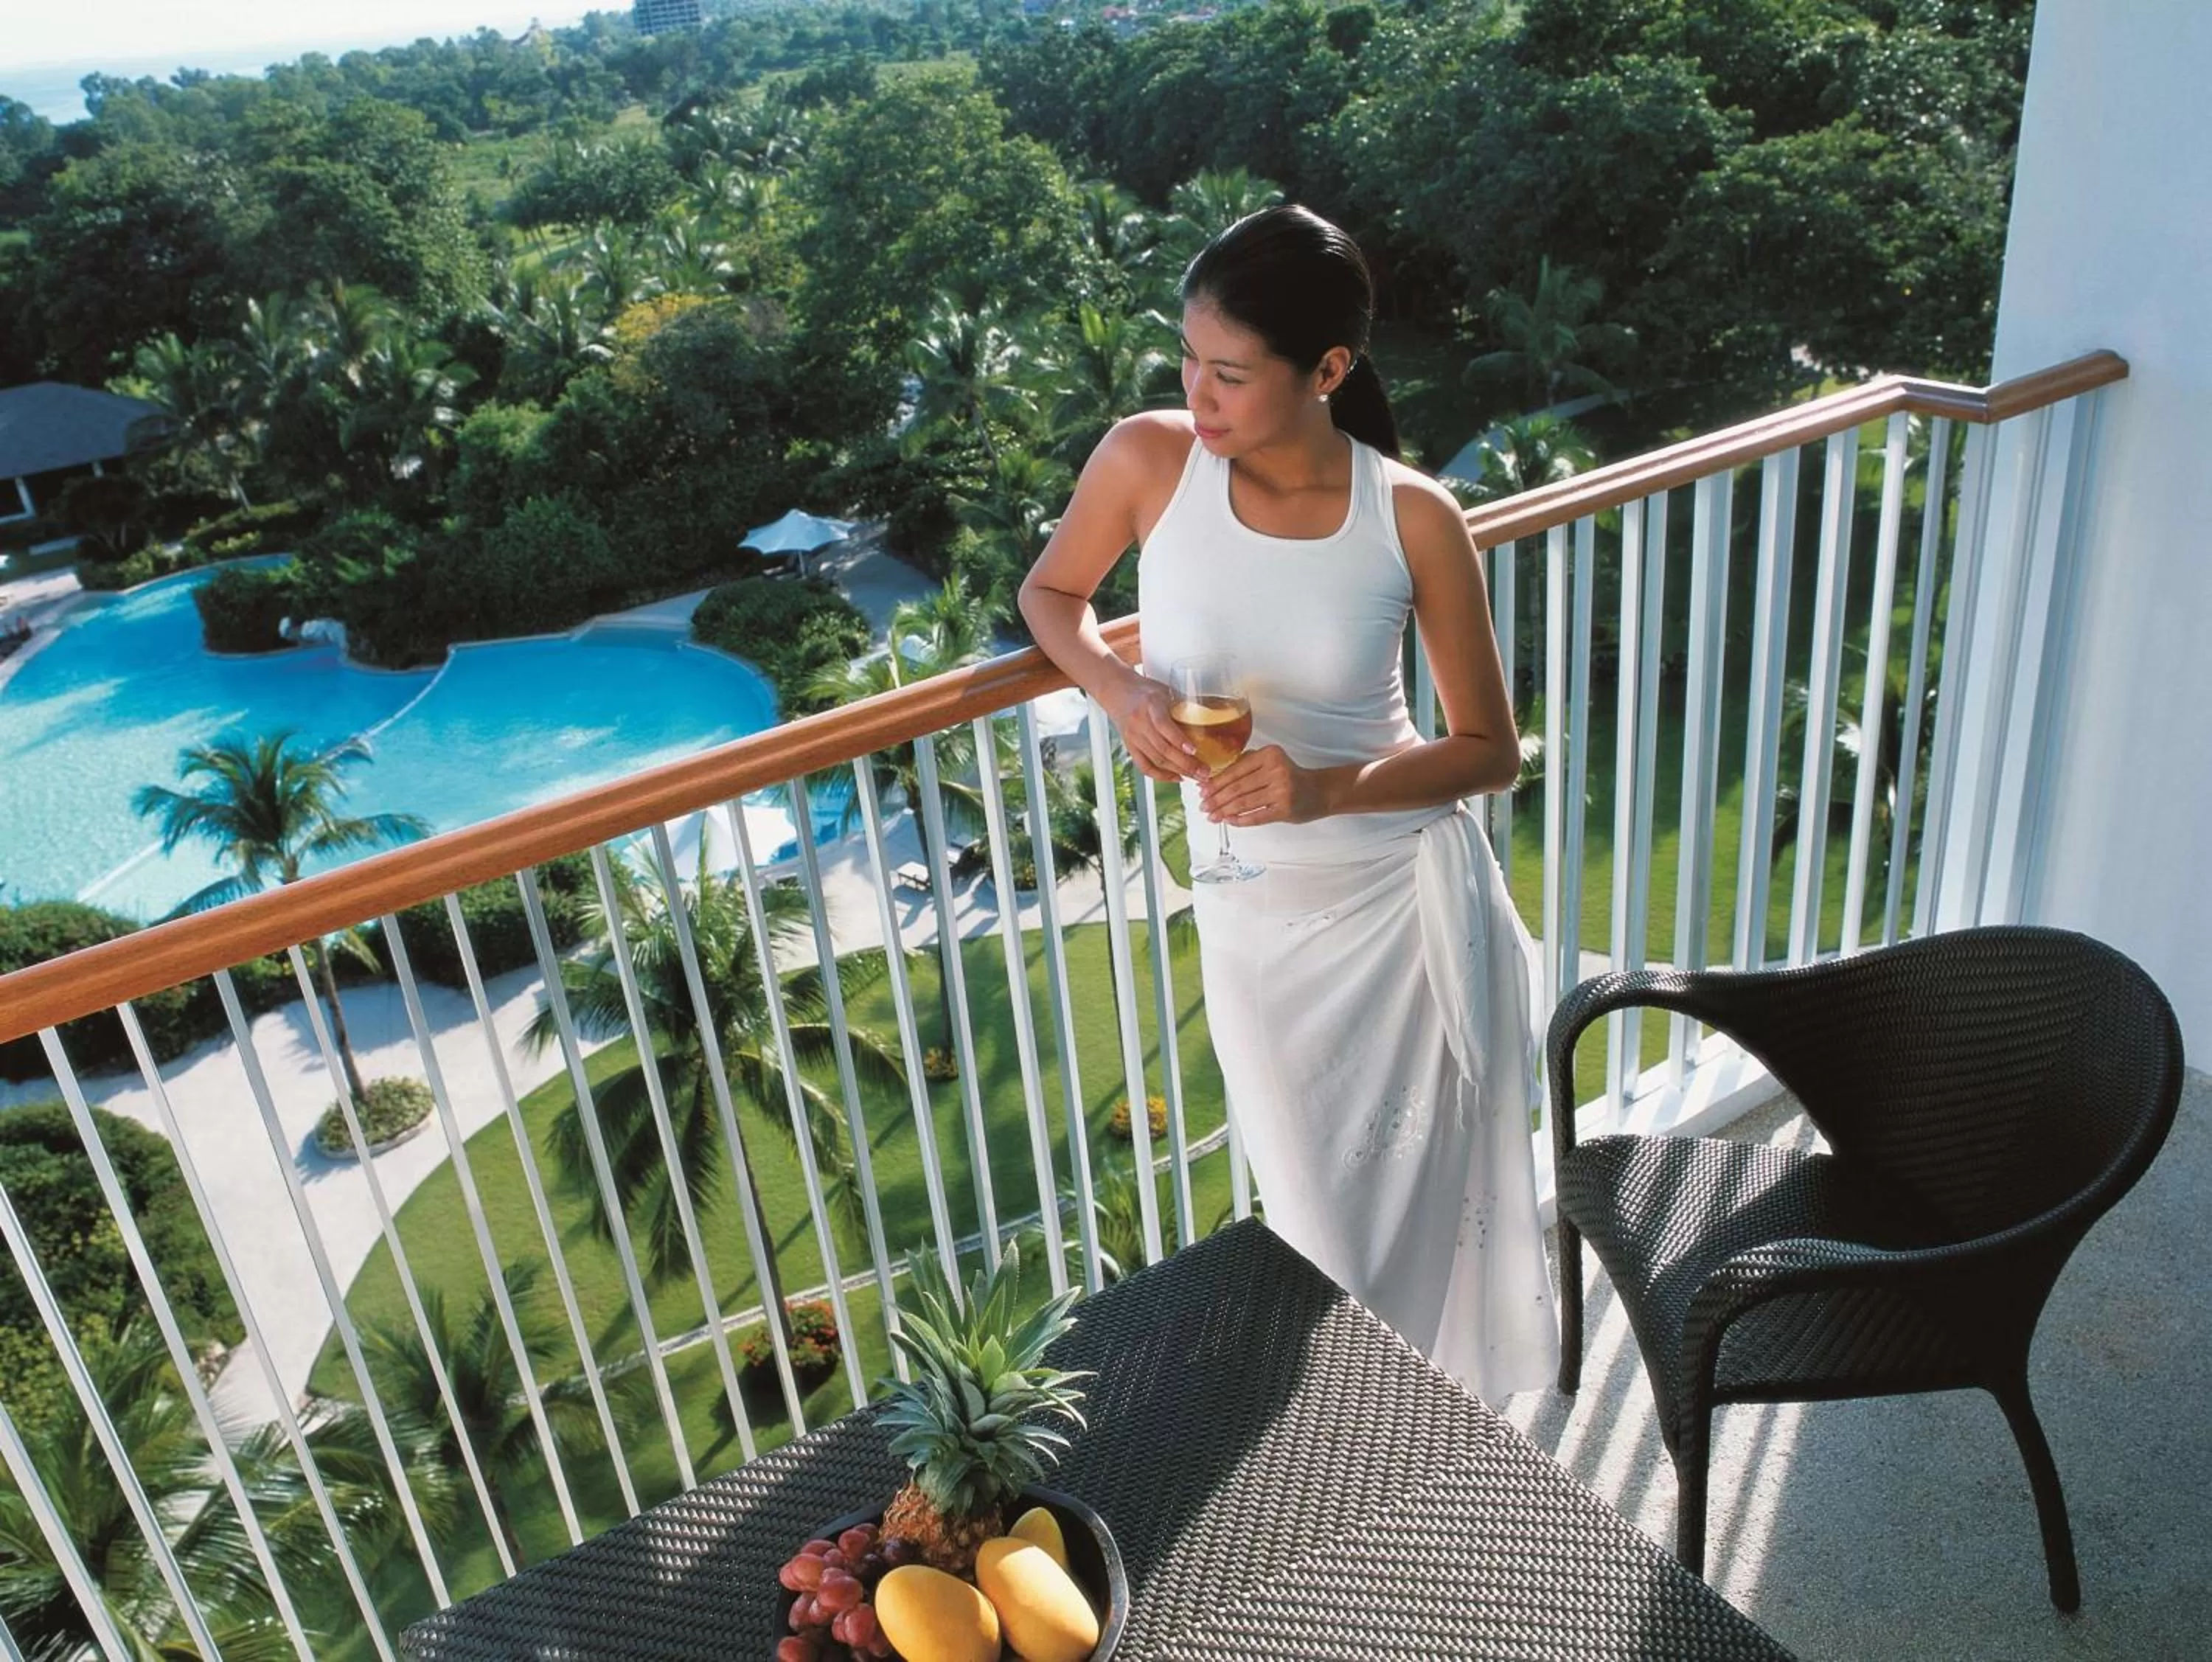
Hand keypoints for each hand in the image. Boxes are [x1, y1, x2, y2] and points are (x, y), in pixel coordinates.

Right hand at [1104, 675, 1198, 781]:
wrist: (1116, 689)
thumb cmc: (1146, 689)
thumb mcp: (1165, 691)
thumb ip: (1182, 705)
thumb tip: (1211, 719)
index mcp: (1150, 704)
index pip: (1163, 725)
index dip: (1179, 740)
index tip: (1194, 750)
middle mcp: (1139, 722)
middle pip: (1163, 748)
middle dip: (1186, 763)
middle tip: (1205, 772)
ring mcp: (1133, 736)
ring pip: (1156, 760)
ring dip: (1178, 771)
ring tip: (1197, 776)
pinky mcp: (1129, 746)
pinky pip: (1144, 766)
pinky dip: (1161, 775)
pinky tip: (1177, 777)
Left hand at [1198, 745, 1320, 825]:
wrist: (1319, 791)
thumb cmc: (1291, 776)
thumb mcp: (1271, 761)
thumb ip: (1247, 763)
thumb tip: (1214, 778)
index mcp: (1269, 755)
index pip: (1236, 769)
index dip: (1216, 781)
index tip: (1202, 789)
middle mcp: (1276, 770)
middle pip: (1237, 787)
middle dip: (1216, 798)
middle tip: (1203, 806)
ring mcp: (1281, 791)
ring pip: (1244, 802)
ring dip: (1224, 811)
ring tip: (1212, 816)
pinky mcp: (1285, 809)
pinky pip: (1256, 817)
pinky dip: (1240, 820)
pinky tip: (1229, 821)